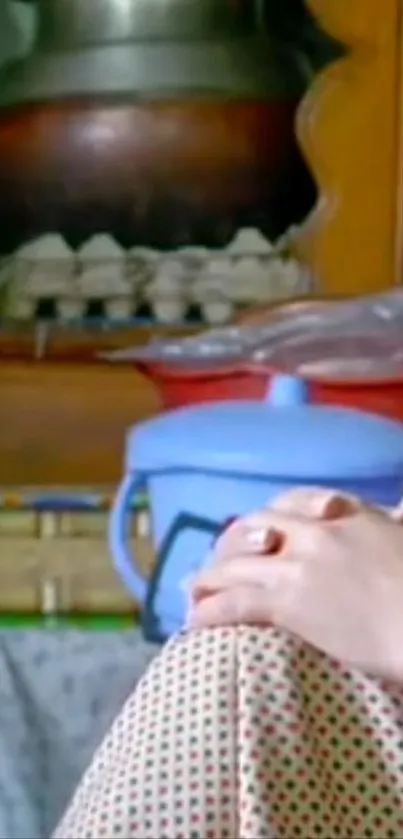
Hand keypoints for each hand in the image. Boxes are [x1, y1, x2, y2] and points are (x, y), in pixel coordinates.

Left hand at [188, 488, 402, 680]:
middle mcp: (313, 532)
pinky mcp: (287, 603)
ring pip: (235, 564)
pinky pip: (235, 602)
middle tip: (216, 562)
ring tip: (191, 591)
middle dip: (229, 545)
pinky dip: (210, 610)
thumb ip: (395, 517)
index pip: (292, 502)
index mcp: (345, 513)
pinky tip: (194, 620)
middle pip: (252, 528)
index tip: (257, 530)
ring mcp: (296, 566)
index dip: (267, 517)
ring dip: (208, 578)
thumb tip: (398, 508)